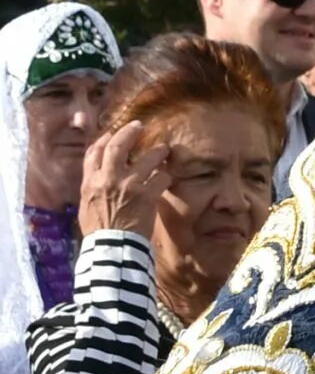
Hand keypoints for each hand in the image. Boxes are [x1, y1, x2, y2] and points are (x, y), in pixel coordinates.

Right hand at [79, 123, 170, 238]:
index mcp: (90, 182)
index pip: (94, 153)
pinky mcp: (147, 195)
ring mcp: (129, 185)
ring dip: (159, 151)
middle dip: (129, 132)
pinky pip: (162, 177)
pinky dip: (166, 176)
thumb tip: (100, 175)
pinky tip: (168, 177)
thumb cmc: (98, 229)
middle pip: (118, 146)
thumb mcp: (86, 205)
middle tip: (140, 125)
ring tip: (165, 148)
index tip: (113, 133)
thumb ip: (93, 187)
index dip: (104, 139)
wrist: (111, 247)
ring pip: (148, 158)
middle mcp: (108, 179)